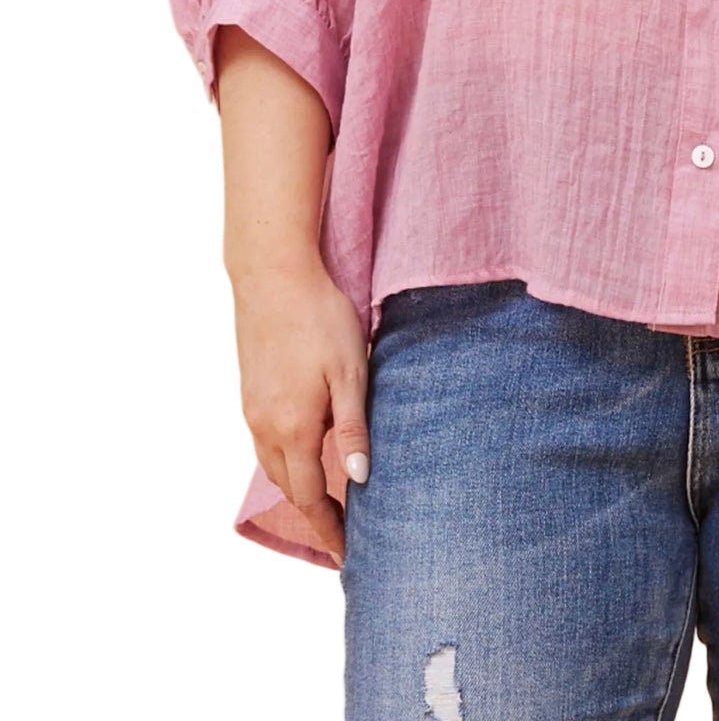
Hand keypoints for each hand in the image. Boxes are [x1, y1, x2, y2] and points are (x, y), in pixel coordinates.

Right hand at [230, 252, 371, 566]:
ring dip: (297, 486)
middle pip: (288, 487)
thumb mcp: (350, 370)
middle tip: (342, 532)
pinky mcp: (249, 390)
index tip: (346, 555)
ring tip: (326, 500)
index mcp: (292, 428)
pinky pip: (265, 441)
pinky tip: (304, 450)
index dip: (328, 530)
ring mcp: (252, 408)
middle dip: (312, 514)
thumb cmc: (319, 316)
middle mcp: (264, 426)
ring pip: (273, 465)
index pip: (308, 498)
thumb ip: (353, 426)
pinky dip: (285, 459)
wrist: (273, 273)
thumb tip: (359, 479)